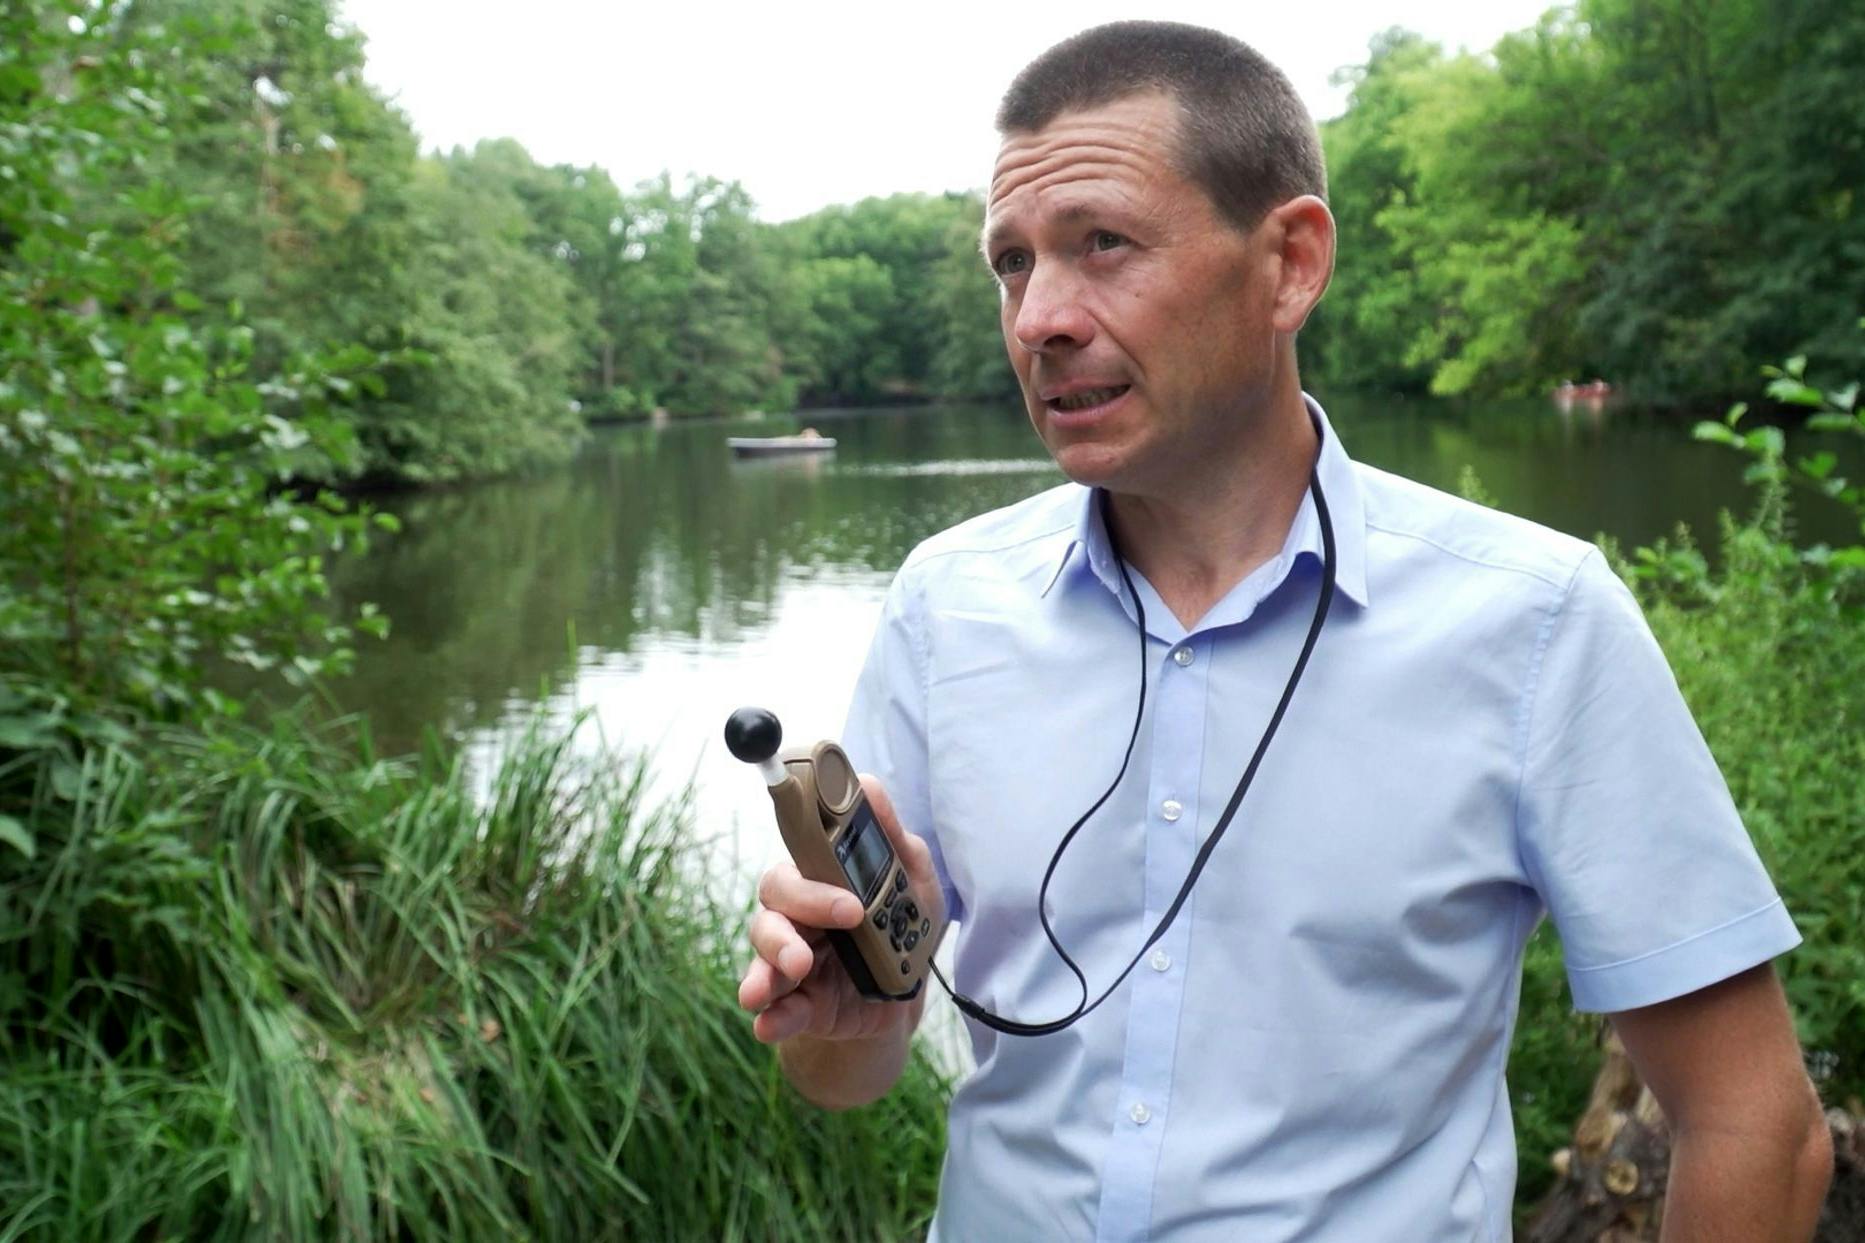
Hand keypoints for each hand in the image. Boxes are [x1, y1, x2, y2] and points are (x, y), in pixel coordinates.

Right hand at [738, 774, 944, 1044]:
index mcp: (822, 882)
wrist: (909, 997)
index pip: (796, 862)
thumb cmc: (904, 926)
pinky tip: (769, 1021)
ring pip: (764, 951)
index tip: (847, 892)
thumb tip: (865, 783)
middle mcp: (799, 917)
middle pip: (774, 902)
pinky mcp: (800, 1006)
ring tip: (793, 971)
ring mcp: (796, 962)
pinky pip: (777, 1009)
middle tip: (840, 923)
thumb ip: (889, 836)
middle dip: (798, 912)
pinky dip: (772, 1015)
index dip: (808, 871)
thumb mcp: (912, 880)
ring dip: (771, 962)